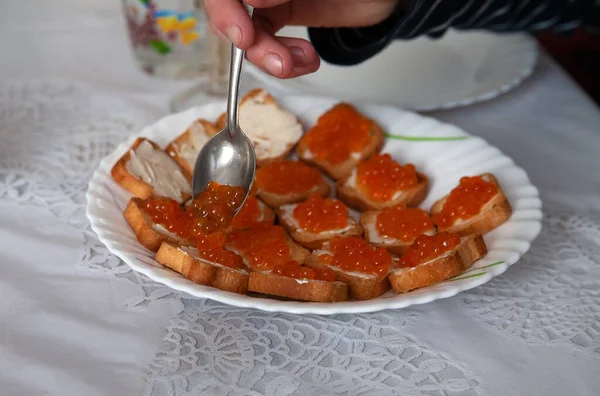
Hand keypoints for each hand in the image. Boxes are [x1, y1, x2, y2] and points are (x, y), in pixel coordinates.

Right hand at [204, 0, 399, 77]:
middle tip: (275, 60)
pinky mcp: (283, 12)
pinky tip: (306, 60)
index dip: (225, 10)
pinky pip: (268, 42)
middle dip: (249, 41)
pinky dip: (284, 60)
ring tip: (300, 62)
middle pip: (230, 10)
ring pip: (247, 31)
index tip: (245, 34)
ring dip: (268, 56)